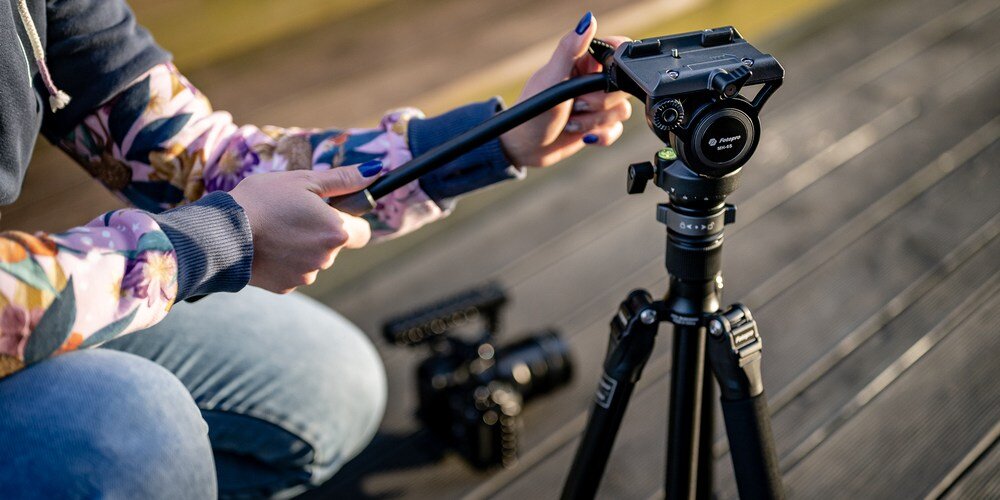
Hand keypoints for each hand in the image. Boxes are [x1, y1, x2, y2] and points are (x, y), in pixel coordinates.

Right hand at [229, 162, 382, 293]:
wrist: (220, 232)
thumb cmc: (263, 200)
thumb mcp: (304, 180)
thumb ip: (343, 180)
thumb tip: (375, 171)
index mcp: (337, 231)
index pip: (362, 231)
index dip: (349, 220)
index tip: (331, 211)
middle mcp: (327, 258)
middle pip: (334, 245)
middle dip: (320, 232)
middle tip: (292, 215)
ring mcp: (306, 276)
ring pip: (313, 260)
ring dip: (301, 247)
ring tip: (274, 229)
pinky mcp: (286, 287)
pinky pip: (293, 272)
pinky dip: (284, 261)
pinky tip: (266, 246)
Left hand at [500, 12, 631, 167]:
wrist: (526, 148)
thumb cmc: (532, 112)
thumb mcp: (551, 79)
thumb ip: (570, 50)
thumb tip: (588, 20)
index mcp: (584, 61)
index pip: (618, 50)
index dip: (616, 67)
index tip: (600, 81)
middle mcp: (593, 80)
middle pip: (622, 86)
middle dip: (599, 102)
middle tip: (575, 105)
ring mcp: (597, 104)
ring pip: (621, 109)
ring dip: (595, 121)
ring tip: (572, 122)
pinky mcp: (599, 124)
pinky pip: (617, 129)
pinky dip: (601, 135)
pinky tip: (583, 135)